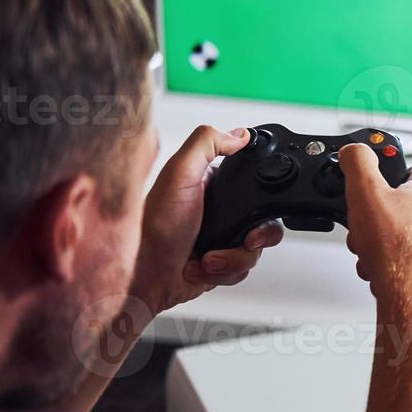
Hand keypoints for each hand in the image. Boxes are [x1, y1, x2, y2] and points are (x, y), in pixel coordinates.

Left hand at [131, 126, 283, 315]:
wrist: (145, 277)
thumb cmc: (152, 226)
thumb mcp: (179, 173)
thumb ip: (207, 144)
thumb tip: (241, 134)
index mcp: (212, 184)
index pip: (256, 183)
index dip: (265, 197)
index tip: (257, 209)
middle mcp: (220, 211)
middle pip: (265, 219)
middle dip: (255, 236)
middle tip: (244, 239)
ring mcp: (223, 238)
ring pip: (257, 249)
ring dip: (234, 258)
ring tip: (208, 258)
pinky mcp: (222, 264)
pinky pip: (244, 269)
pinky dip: (226, 272)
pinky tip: (202, 267)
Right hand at [340, 144, 411, 313]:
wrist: (411, 298)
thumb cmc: (397, 249)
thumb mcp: (366, 192)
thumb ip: (358, 162)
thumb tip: (354, 150)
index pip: (405, 169)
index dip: (379, 180)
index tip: (367, 190)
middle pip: (396, 206)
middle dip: (373, 218)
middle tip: (364, 228)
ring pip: (396, 233)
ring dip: (376, 243)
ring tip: (371, 252)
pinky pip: (402, 257)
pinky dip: (387, 262)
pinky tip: (379, 269)